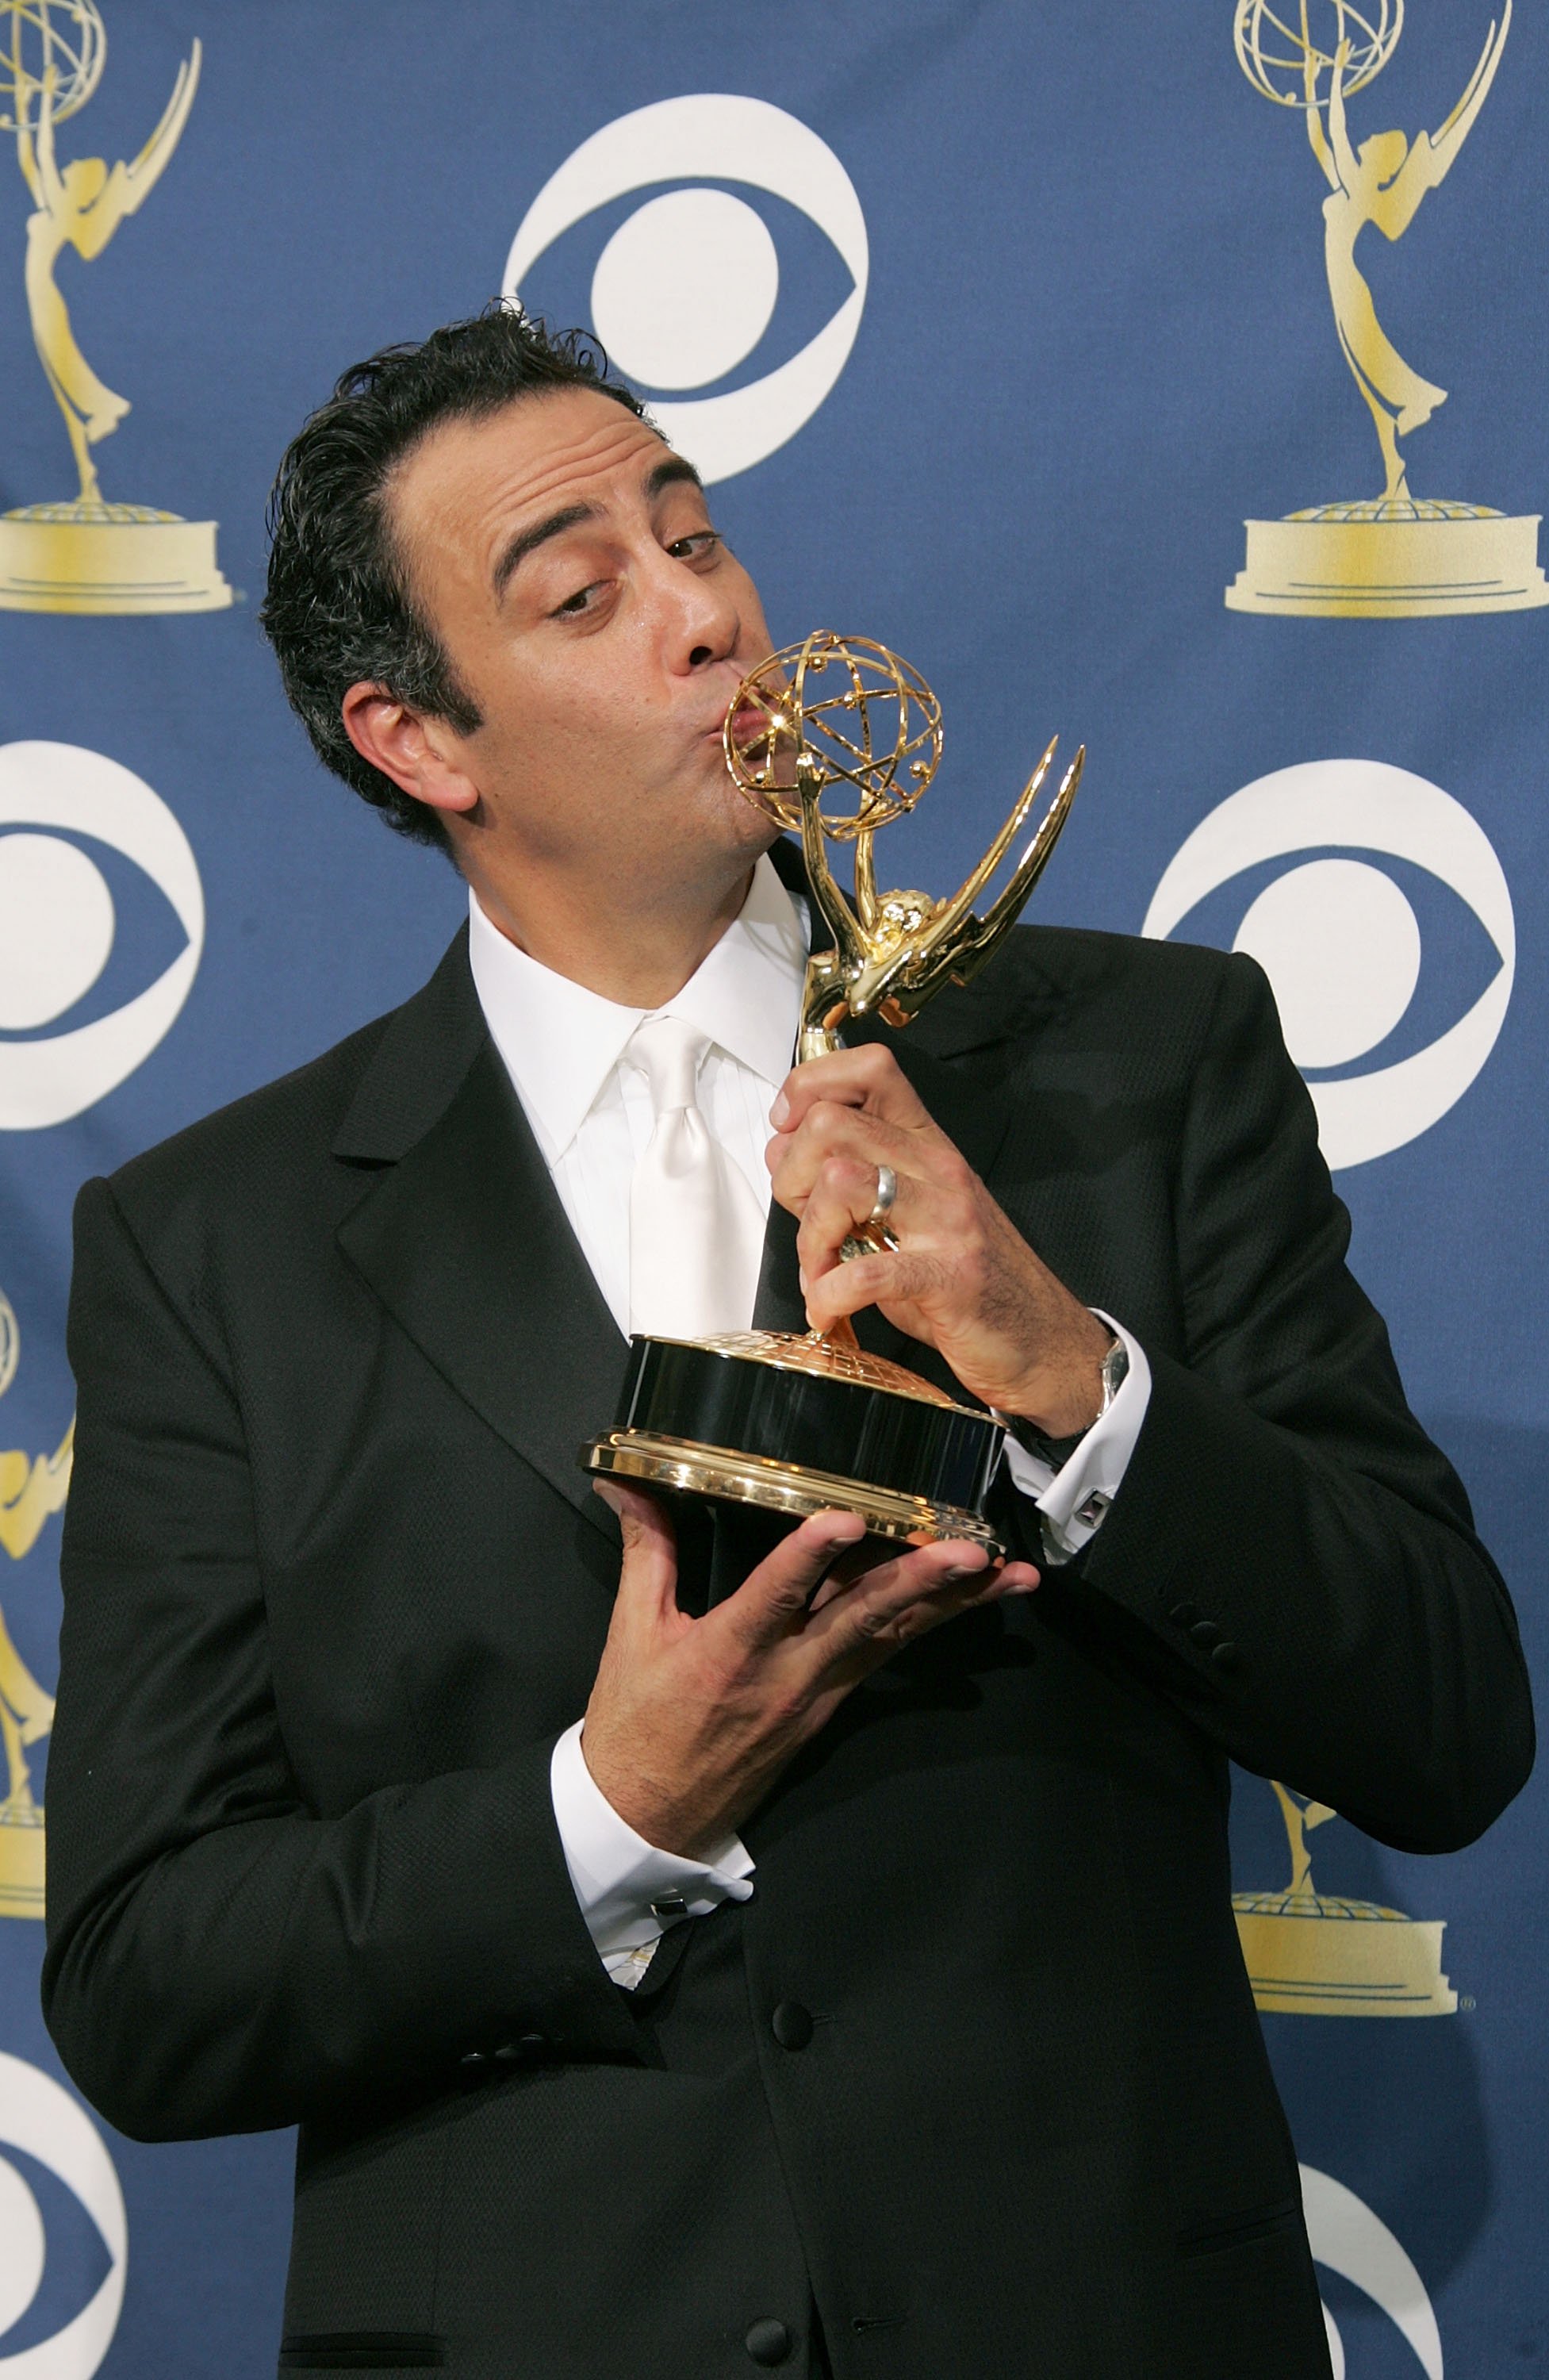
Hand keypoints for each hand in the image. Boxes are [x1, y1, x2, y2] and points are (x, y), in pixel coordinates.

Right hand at [581, 1482, 1037, 1858]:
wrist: (650, 1816)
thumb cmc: (636, 1725)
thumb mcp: (632, 1634)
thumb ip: (646, 1550)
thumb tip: (626, 1480)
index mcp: (728, 1652)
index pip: (775, 1597)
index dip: (811, 1556)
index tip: (847, 1518)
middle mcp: (785, 1675)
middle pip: (861, 1620)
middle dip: (920, 1581)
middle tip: (970, 1550)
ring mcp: (816, 1695)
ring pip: (891, 1639)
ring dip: (951, 1605)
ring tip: (1006, 1574)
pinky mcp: (831, 1707)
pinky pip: (887, 1658)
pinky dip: (931, 1628)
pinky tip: (973, 1607)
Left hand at [767, 1043, 1113, 1436]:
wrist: (1042, 1341)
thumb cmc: (972, 1282)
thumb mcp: (911, 1215)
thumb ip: (854, 1181)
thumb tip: (784, 1154)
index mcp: (928, 1146)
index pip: (869, 1069)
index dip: (810, 1086)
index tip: (787, 1130)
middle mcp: (938, 1170)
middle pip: (831, 1124)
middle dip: (791, 1176)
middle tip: (806, 1222)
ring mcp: (948, 1220)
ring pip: (840, 1182)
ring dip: (810, 1237)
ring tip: (820, 1272)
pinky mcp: (950, 1277)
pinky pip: (866, 1272)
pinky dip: (830, 1295)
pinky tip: (831, 1310)